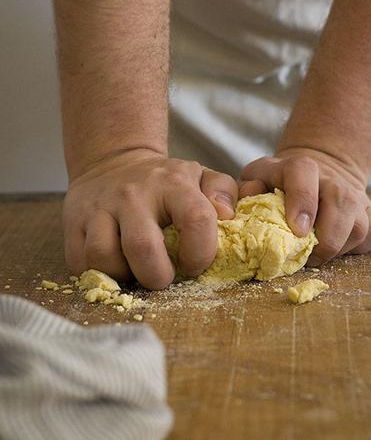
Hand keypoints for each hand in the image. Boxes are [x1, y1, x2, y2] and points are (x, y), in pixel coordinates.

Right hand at [62, 148, 237, 288]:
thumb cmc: (165, 182)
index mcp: (172, 183)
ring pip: (103, 256)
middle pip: (143, 247)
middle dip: (158, 276)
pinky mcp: (73, 221)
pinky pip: (81, 262)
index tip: (194, 264)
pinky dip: (100, 274)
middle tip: (163, 276)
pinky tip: (115, 265)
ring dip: (123, 276)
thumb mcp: (199, 176)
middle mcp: (133, 194)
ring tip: (135, 269)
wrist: (113, 162)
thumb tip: (228, 215)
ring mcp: (100, 207)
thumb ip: (223, 192)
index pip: (196, 219)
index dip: (201, 253)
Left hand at [238, 147, 370, 265]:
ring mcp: (358, 196)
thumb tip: (239, 208)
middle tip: (305, 257)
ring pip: (358, 227)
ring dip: (336, 249)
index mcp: (300, 166)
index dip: (302, 201)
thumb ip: (246, 191)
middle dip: (325, 238)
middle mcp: (333, 178)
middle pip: (341, 203)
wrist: (319, 175)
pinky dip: (353, 250)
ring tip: (315, 254)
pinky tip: (335, 247)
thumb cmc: (278, 186)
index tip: (297, 230)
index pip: (303, 173)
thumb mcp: (256, 180)